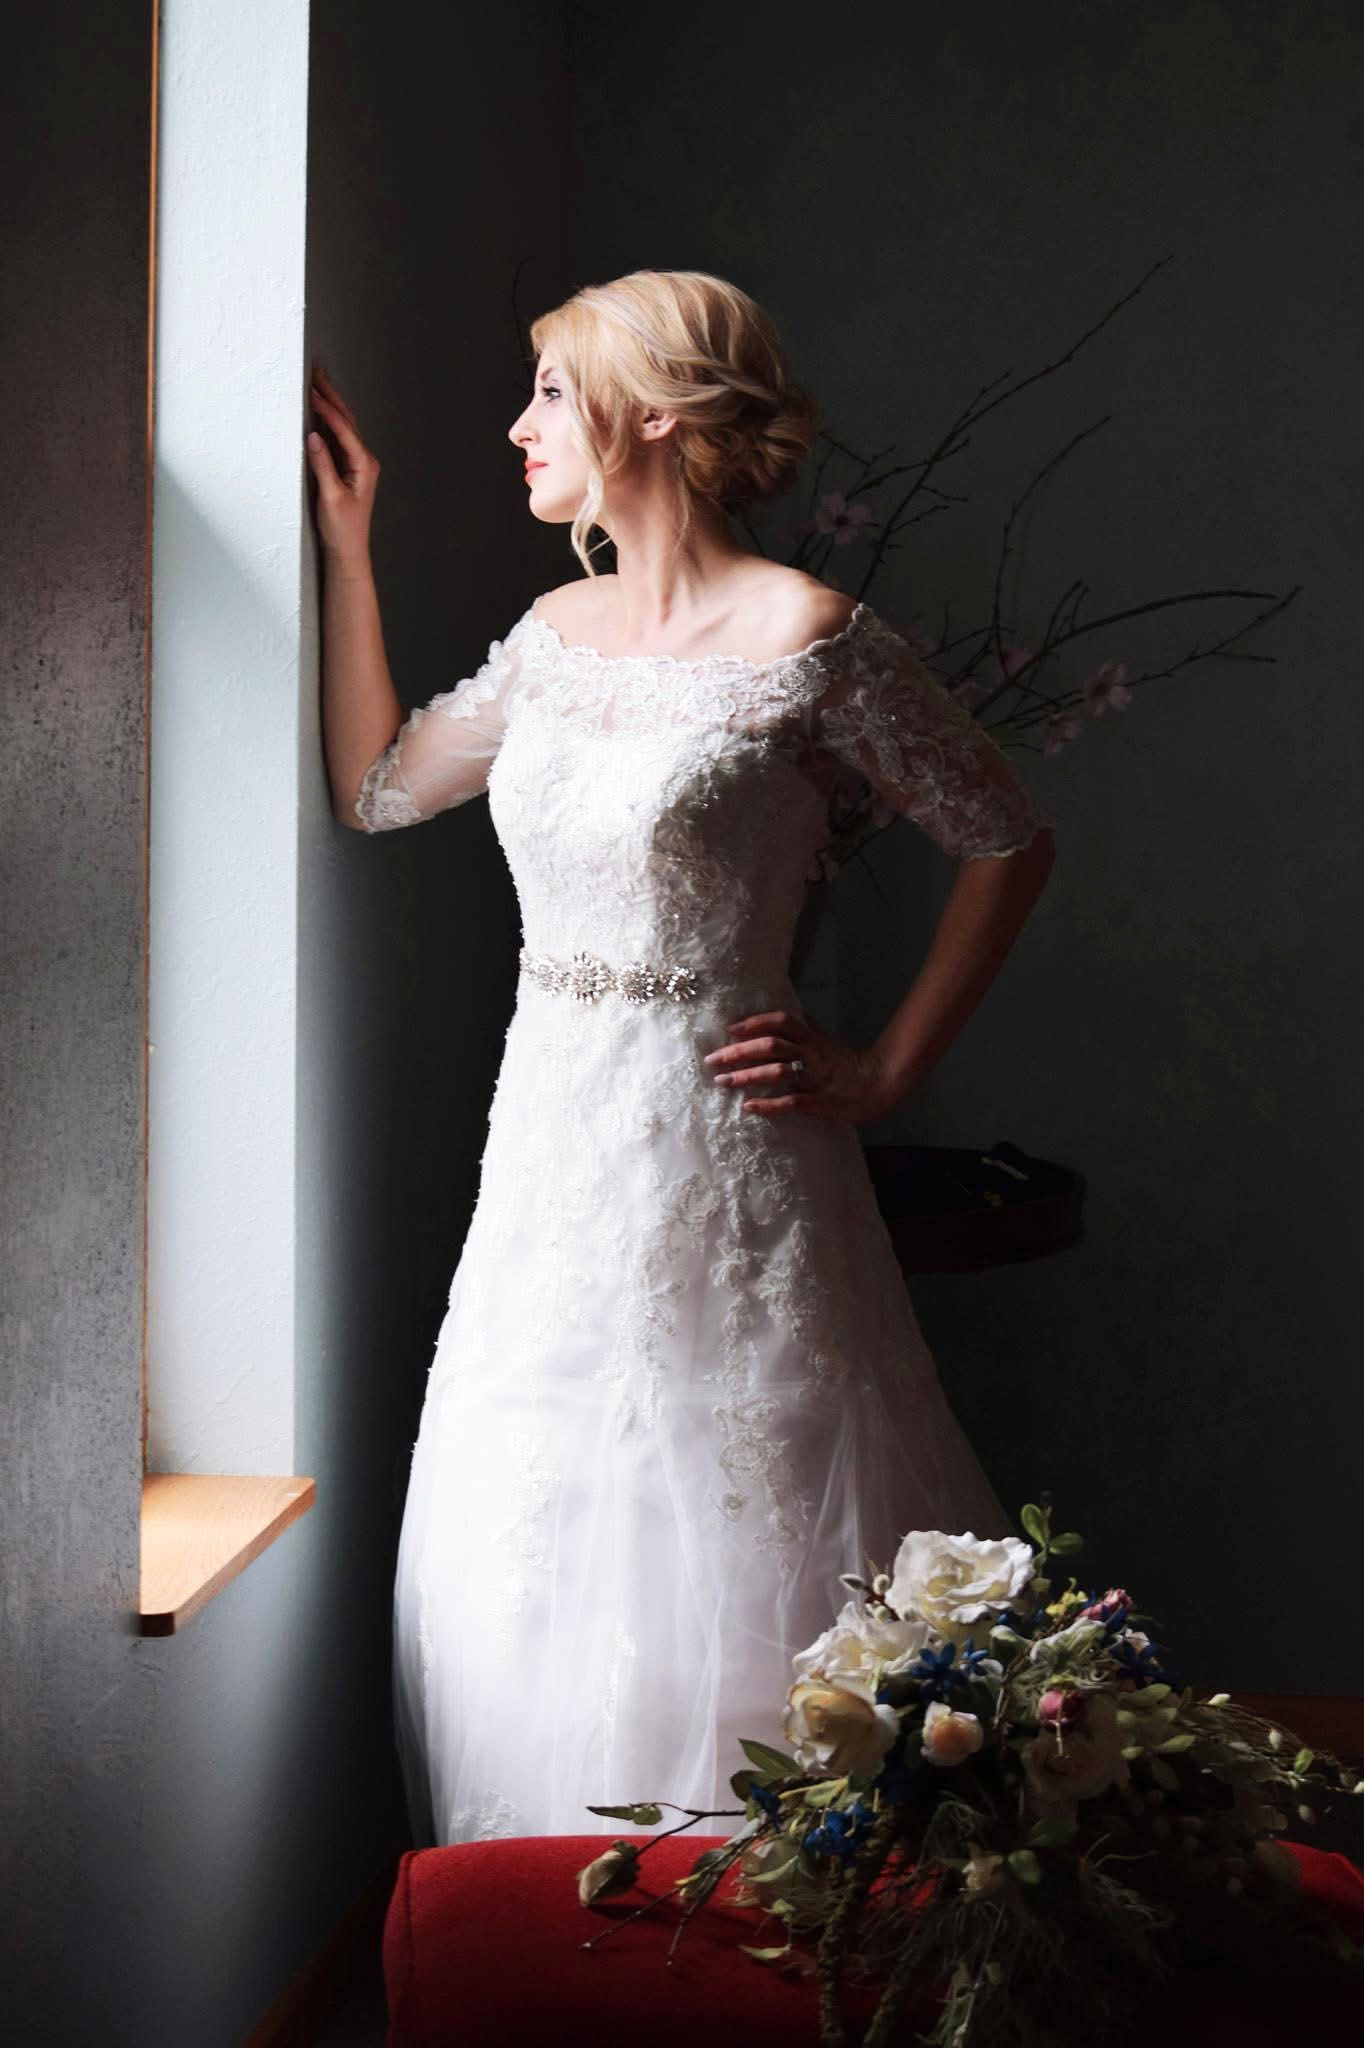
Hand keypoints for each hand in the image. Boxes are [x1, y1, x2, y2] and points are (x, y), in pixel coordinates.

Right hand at [305, 362, 379, 565]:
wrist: (348, 551)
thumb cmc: (342, 529)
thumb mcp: (330, 497)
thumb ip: (323, 466)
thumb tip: (313, 437)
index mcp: (364, 465)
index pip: (344, 430)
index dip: (327, 410)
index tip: (311, 391)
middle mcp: (364, 461)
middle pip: (347, 421)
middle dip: (331, 396)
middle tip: (316, 372)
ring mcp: (356, 464)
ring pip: (343, 427)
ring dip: (330, 404)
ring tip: (316, 383)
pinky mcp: (346, 469)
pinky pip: (337, 438)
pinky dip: (327, 421)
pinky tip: (317, 410)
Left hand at [703, 1008, 902, 1123]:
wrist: (879, 1084)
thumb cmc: (848, 1063)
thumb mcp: (827, 1040)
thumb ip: (808, 1026)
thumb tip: (791, 1012)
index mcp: (811, 1038)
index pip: (780, 1022)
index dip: (754, 1022)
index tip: (730, 1029)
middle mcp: (811, 1054)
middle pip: (771, 1045)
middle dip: (739, 1051)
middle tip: (713, 1059)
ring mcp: (815, 1078)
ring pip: (777, 1072)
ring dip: (747, 1077)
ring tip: (723, 1082)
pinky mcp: (820, 1101)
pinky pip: (791, 1102)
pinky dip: (768, 1104)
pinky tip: (749, 1107)